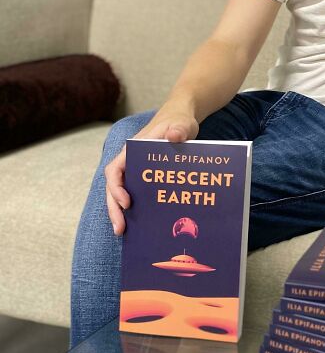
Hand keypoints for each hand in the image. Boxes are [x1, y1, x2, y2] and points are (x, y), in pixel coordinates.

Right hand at [105, 105, 199, 235]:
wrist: (181, 120)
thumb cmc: (178, 120)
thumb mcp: (182, 124)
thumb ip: (179, 129)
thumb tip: (174, 136)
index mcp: (133, 149)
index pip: (115, 170)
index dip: (116, 187)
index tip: (126, 202)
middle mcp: (130, 162)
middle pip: (114, 187)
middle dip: (114, 208)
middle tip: (120, 229)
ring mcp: (137, 170)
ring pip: (121, 193)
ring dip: (120, 212)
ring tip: (122, 232)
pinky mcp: (146, 177)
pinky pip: (136, 194)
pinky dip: (135, 209)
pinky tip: (140, 225)